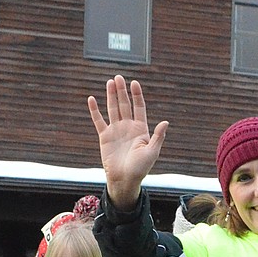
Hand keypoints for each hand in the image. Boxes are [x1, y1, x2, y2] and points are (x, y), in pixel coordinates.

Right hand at [87, 75, 168, 209]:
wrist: (124, 179)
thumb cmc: (140, 168)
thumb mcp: (152, 152)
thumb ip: (158, 136)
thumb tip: (165, 122)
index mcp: (141, 129)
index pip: (139, 107)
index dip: (137, 95)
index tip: (134, 82)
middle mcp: (128, 127)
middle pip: (125, 104)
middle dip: (122, 91)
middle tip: (118, 77)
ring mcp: (116, 130)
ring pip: (113, 109)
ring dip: (111, 96)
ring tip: (110, 82)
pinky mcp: (104, 136)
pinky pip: (99, 120)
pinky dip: (95, 110)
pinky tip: (92, 99)